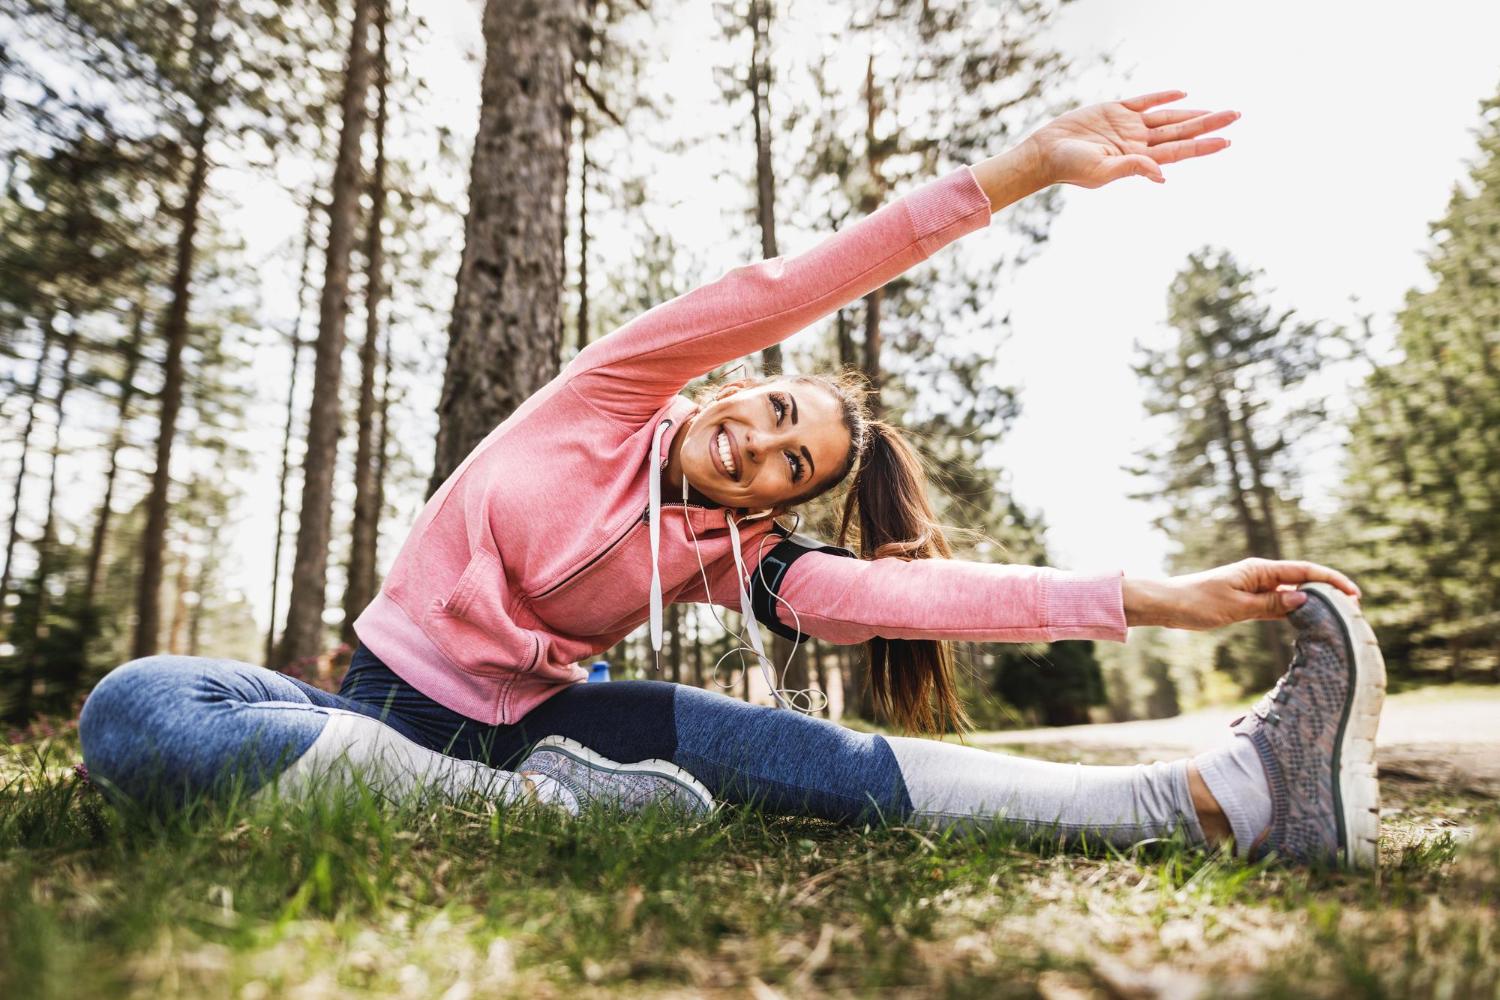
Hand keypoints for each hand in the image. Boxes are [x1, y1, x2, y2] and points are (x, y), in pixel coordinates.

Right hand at [1024, 90, 1238, 188]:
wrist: (1045, 152)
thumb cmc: (1070, 168)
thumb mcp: (1101, 172)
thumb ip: (1132, 169)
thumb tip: (1162, 175)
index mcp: (1138, 158)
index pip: (1179, 151)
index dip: (1203, 145)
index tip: (1227, 141)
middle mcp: (1138, 142)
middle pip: (1181, 131)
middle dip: (1208, 124)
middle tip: (1236, 116)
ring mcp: (1128, 126)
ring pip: (1168, 117)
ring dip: (1192, 112)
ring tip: (1217, 111)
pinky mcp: (1115, 110)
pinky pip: (1145, 101)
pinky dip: (1163, 97)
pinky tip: (1182, 93)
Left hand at [1122, 558, 1361, 630]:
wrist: (1169, 604)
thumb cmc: (1198, 603)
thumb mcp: (1237, 607)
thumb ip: (1271, 604)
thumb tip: (1305, 600)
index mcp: (1260, 570)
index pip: (1304, 572)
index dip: (1331, 581)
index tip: (1354, 594)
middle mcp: (1260, 575)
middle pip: (1303, 581)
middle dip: (1329, 592)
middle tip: (1354, 611)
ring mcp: (1255, 587)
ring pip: (1292, 593)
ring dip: (1314, 603)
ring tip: (1339, 617)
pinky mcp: (1248, 600)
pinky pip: (1278, 604)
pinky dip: (1295, 611)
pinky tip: (1309, 622)